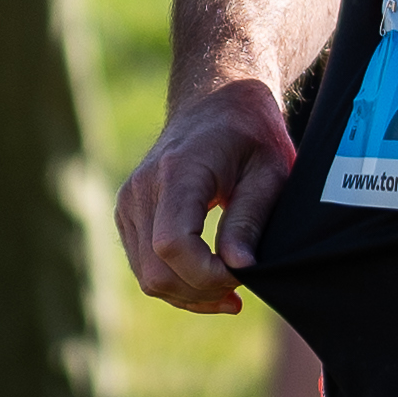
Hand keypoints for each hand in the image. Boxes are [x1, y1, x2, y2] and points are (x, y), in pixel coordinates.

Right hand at [117, 83, 301, 315]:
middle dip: (202, 292)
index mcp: (177, 173)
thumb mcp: (269, 172)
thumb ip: (250, 219)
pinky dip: (176, 283)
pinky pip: (144, 266)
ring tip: (229, 291)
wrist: (215, 102)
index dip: (208, 275)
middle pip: (156, 271)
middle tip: (241, 290)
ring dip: (190, 294)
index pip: (173, 245)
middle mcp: (142, 189)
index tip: (243, 275)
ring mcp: (129, 202)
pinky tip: (207, 279)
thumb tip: (239, 267)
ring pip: (148, 277)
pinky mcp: (128, 214)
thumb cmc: (250, 134)